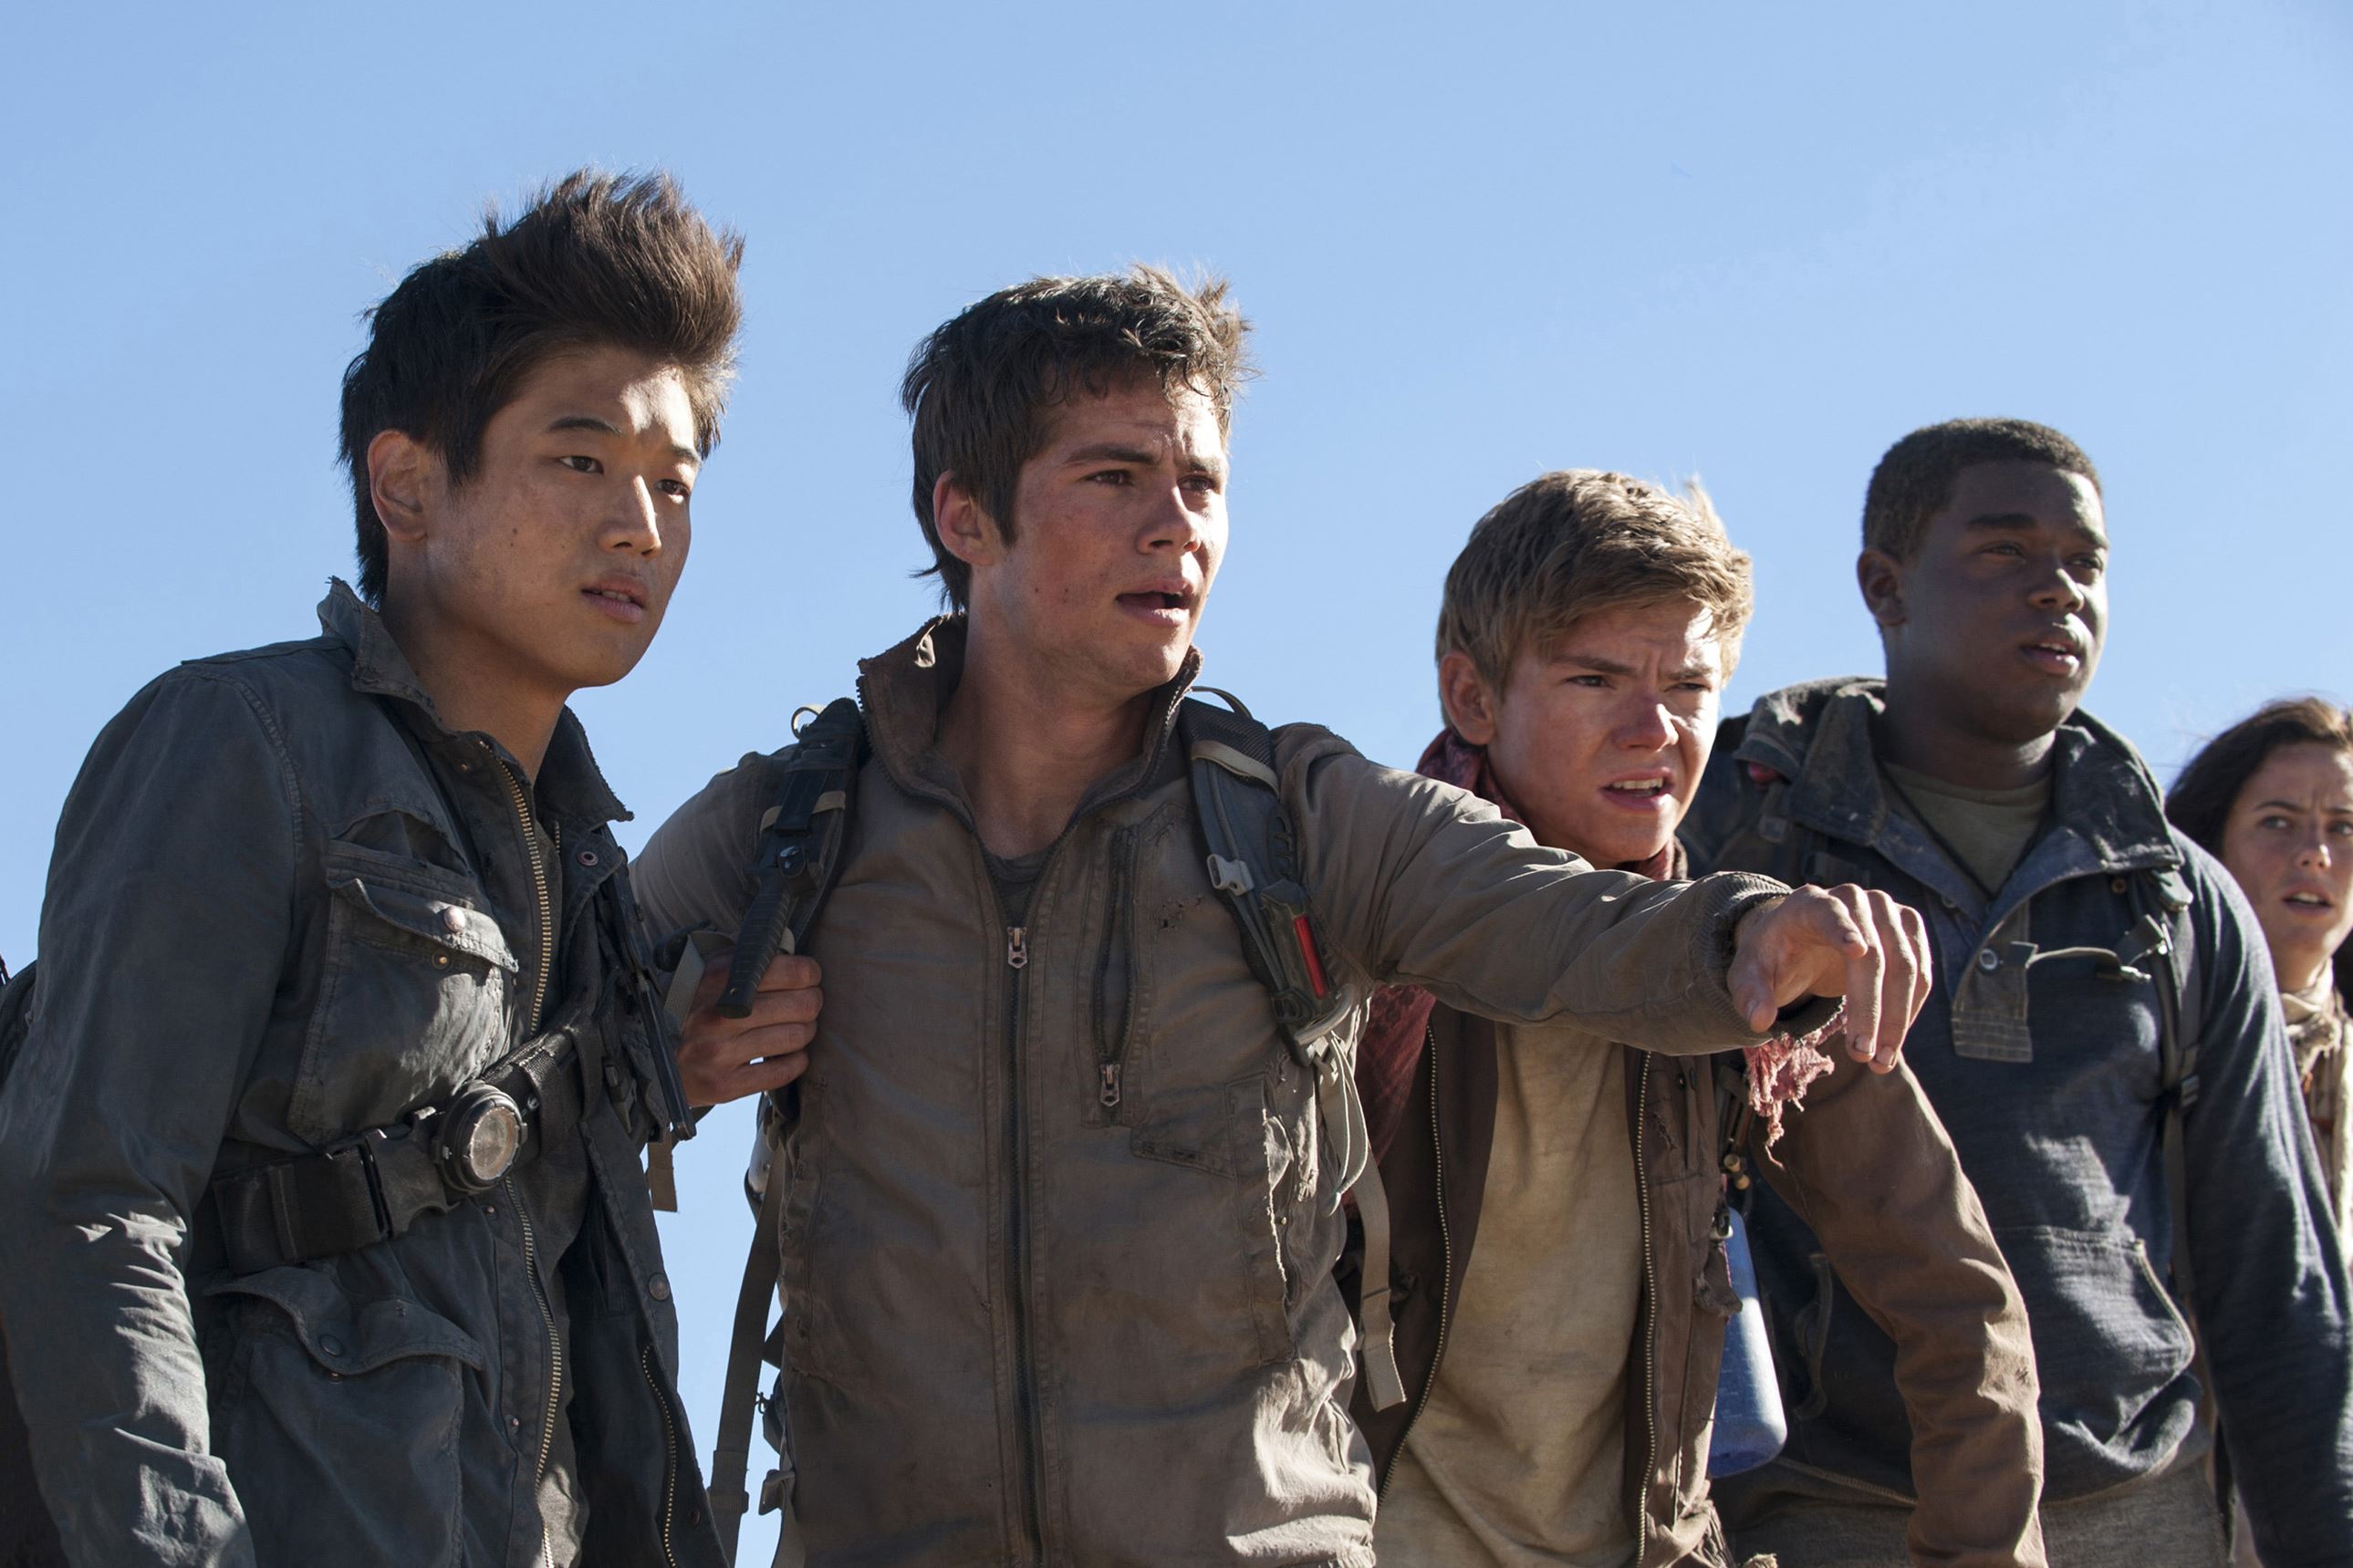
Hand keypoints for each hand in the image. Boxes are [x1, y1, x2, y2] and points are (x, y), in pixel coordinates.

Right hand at [676, 947, 820, 1106]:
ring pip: (797, 1037)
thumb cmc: (686, 1008)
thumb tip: (788, 948)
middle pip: (802, 1004)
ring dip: (804, 1032)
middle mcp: (720, 1015)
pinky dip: (795, 1061)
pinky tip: (787, 1054)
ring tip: (795, 1028)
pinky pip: (784, 1071)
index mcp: (718, 978)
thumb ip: (744, 958)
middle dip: (811, 1003)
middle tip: (806, 1004)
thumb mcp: (704, 971)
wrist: (644, 1057)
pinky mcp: (725, 1085)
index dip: (810, 973)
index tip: (808, 977)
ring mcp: (721, 1053)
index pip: (792, 971)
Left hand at [1727, 885, 1929, 1071]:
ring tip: (1880, 1061)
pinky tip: (1893, 1042)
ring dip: (1898, 1017)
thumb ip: (1749, 994)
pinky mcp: (1908, 931)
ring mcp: (1886, 913)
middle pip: (1875, 952)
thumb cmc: (1773, 957)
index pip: (1829, 913)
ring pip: (1906, 966)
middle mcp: (1853, 900)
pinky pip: (1920, 973)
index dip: (1843, 930)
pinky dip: (1910, 1009)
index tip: (1857, 951)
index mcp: (1808, 904)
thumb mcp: (1748, 975)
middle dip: (1870, 1008)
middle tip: (1861, 1054)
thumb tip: (1760, 1021)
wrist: (1800, 941)